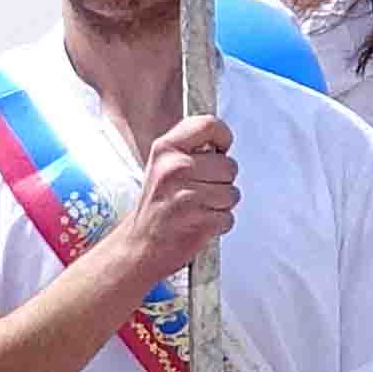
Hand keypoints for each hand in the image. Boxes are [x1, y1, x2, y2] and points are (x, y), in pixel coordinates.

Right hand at [127, 113, 238, 275]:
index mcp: (165, 149)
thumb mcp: (161, 166)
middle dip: (221, 181)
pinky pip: (229, 217)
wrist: (139, 246)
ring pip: (232, 193)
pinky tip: (198, 223)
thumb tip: (220, 144)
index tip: (220, 150)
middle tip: (198, 192)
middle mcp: (175, 168)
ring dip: (221, 205)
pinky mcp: (200, 221)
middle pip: (229, 165)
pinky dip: (218, 224)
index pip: (209, 125)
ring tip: (197, 209)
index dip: (222, 138)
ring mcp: (187, 196)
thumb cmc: (154, 207)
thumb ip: (189, 149)